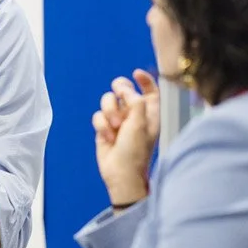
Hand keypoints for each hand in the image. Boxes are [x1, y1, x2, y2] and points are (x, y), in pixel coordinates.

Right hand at [94, 69, 160, 206]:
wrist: (120, 173)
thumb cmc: (135, 152)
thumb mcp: (141, 124)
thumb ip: (135, 101)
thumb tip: (125, 89)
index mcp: (149, 113)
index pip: (149, 90)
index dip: (144, 80)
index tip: (136, 73)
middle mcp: (134, 114)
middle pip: (124, 89)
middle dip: (119, 91)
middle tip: (119, 95)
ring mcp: (118, 121)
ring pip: (108, 101)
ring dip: (109, 112)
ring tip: (115, 127)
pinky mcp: (104, 128)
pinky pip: (98, 115)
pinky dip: (101, 125)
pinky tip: (108, 137)